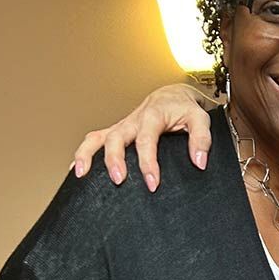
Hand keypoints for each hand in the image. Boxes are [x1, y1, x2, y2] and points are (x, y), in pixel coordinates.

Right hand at [73, 84, 213, 190]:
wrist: (173, 96)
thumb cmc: (185, 109)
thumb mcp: (200, 119)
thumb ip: (202, 140)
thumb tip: (199, 162)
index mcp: (153, 116)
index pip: (146, 140)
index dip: (148, 163)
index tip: (152, 184)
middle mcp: (133, 120)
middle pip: (116, 137)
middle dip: (114, 159)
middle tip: (119, 181)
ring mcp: (122, 126)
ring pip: (98, 136)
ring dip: (87, 154)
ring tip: (81, 174)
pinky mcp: (117, 131)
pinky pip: (95, 140)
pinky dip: (83, 153)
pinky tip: (76, 171)